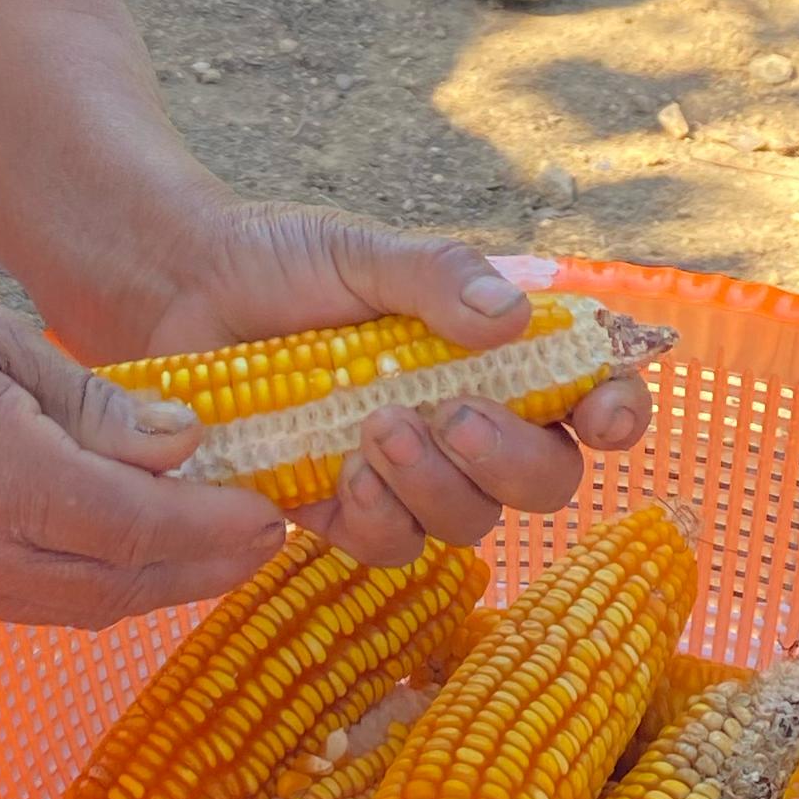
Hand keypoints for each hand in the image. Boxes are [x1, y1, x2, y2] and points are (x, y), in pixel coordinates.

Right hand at [0, 264, 284, 623]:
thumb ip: (92, 401)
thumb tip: (182, 440)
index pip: (134, 526)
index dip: (213, 529)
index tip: (272, 514)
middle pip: (119, 586)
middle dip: (204, 570)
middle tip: (266, 540)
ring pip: (81, 608)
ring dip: (158, 586)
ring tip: (217, 549)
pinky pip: (36, 603)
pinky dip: (99, 585)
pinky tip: (132, 552)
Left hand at [124, 204, 650, 566]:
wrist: (182, 292)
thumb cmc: (285, 262)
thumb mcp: (363, 251)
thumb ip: (438, 276)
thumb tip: (513, 317)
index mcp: (497, 356)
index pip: (589, 396)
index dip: (617, 412)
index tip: (606, 415)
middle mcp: (468, 425)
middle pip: (544, 481)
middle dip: (512, 459)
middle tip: (451, 413)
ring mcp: (409, 477)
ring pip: (467, 524)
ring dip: (434, 485)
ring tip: (374, 427)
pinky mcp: (343, 513)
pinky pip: (389, 548)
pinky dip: (375, 519)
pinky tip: (337, 474)